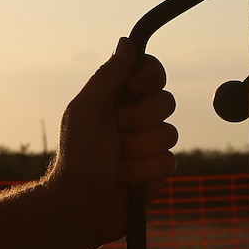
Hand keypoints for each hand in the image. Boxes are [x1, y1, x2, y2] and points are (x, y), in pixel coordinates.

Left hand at [44, 37, 177, 247]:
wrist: (81, 206)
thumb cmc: (78, 156)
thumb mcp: (88, 111)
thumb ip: (109, 77)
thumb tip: (127, 42)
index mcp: (116, 97)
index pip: (150, 70)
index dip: (150, 77)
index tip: (134, 88)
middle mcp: (136, 116)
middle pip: (166, 100)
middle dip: (140, 120)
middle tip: (116, 132)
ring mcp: (149, 143)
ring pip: (170, 133)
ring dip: (138, 150)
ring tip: (116, 163)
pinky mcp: (158, 169)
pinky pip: (170, 161)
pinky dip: (144, 171)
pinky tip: (126, 180)